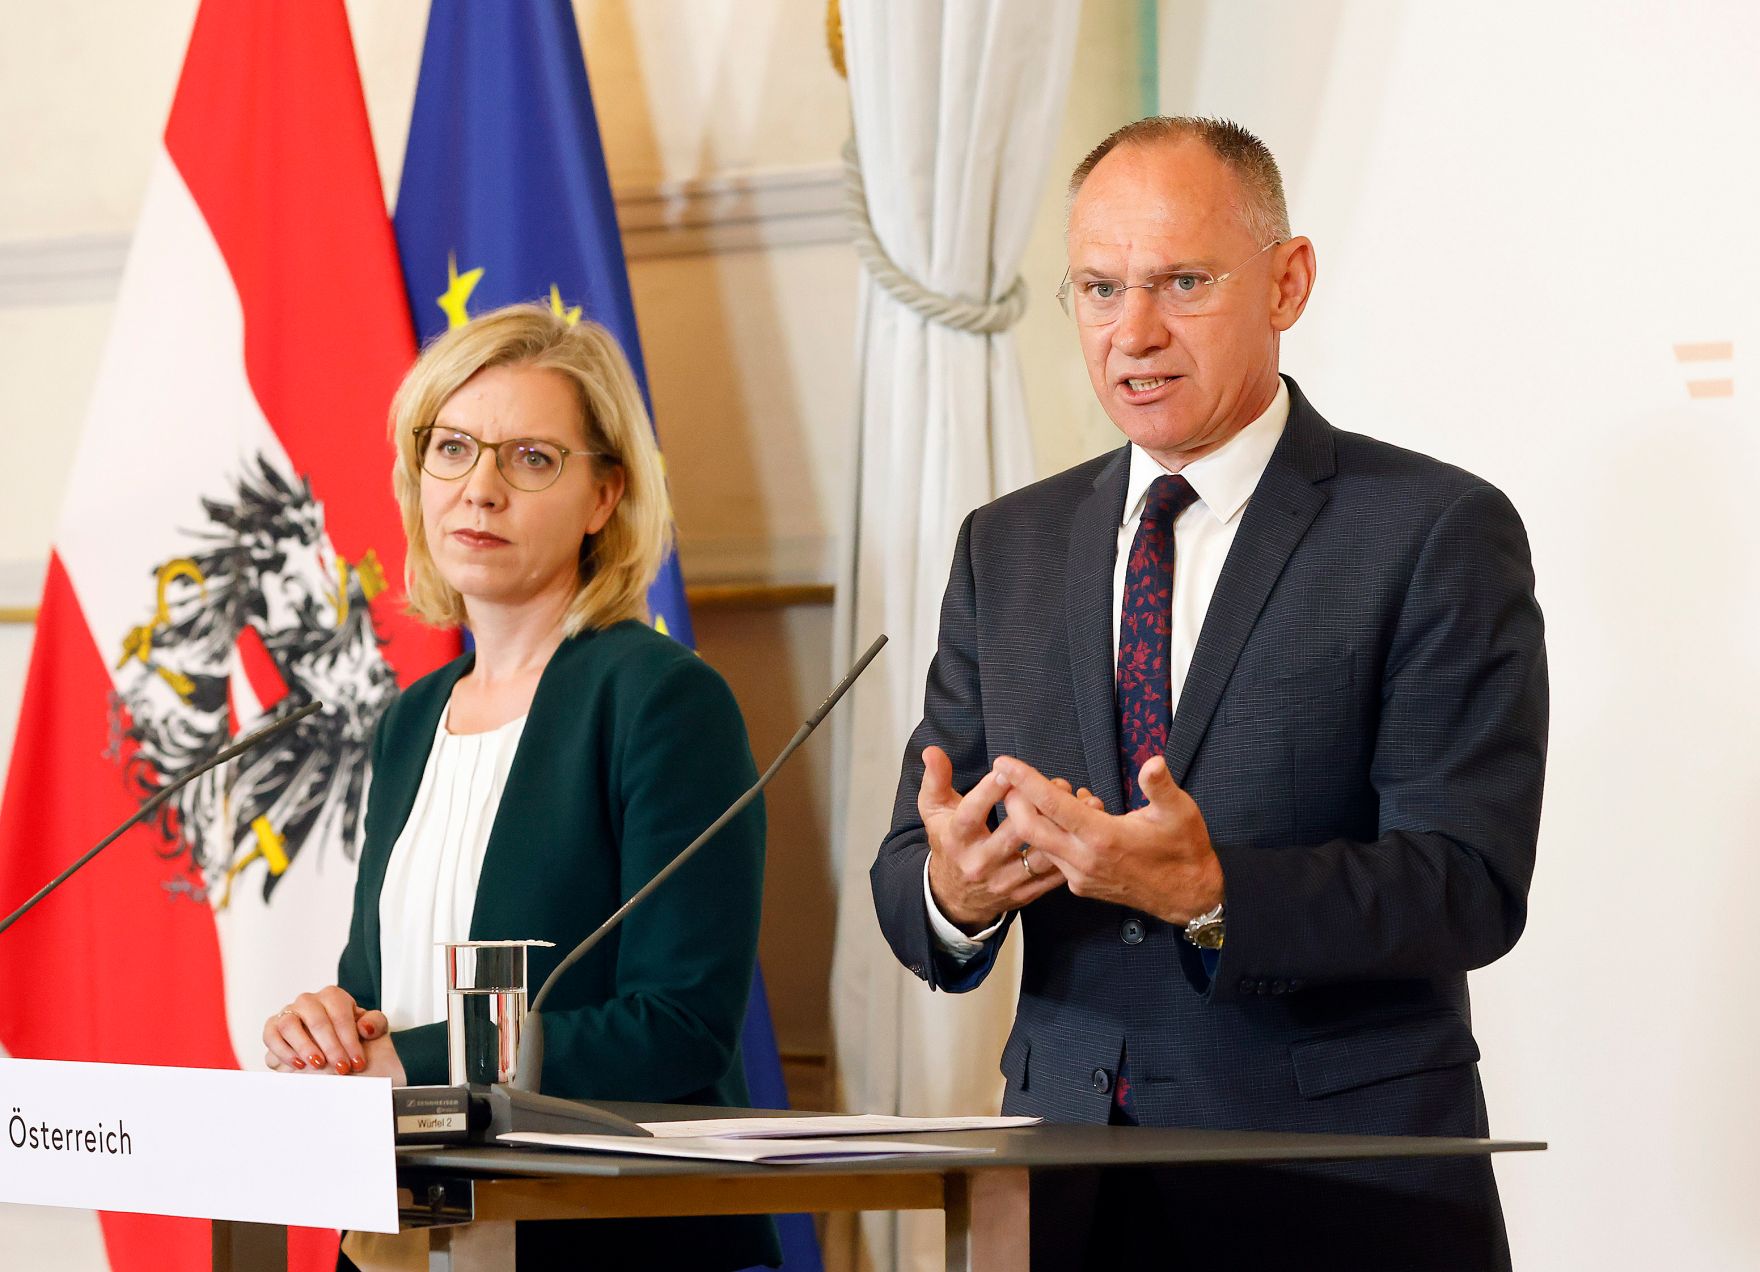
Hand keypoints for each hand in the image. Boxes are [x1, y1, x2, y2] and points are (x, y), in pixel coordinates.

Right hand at [263, 986, 403, 1082]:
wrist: (329, 1050)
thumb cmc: (349, 1038)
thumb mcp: (370, 1030)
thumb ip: (375, 1024)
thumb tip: (365, 1027)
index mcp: (333, 997)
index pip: (341, 1015)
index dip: (350, 1040)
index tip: (357, 1061)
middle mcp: (308, 1001)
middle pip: (317, 1020)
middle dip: (331, 1047)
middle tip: (341, 1068)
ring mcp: (288, 1013)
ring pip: (290, 1024)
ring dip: (304, 1046)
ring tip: (318, 1064)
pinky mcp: (272, 1028)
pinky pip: (271, 1036)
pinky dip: (283, 1051)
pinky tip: (299, 1064)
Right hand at [919, 746, 1095, 930]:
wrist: (954, 896)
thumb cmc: (949, 843)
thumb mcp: (934, 811)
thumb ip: (935, 779)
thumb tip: (932, 751)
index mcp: (957, 839)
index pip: (972, 814)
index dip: (990, 791)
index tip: (1006, 769)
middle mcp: (980, 862)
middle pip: (1014, 832)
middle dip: (1036, 804)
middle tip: (1055, 783)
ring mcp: (1003, 881)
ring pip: (1039, 855)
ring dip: (1060, 828)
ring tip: (1074, 804)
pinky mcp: (1023, 894)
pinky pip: (1052, 875)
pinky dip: (1068, 852)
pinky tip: (1076, 830)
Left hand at [994, 753, 1223, 924]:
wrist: (1189, 896)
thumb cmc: (1184, 851)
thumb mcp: (1180, 812)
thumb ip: (1161, 786)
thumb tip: (1152, 762)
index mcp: (1103, 838)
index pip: (1052, 805)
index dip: (1025, 780)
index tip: (1004, 762)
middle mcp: (1084, 860)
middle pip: (1029, 828)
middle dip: (1014, 801)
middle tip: (1012, 778)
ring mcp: (1080, 876)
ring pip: (1039, 844)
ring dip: (1034, 818)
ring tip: (1052, 794)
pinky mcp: (1081, 885)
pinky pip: (1053, 857)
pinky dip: (1051, 834)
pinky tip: (1071, 817)